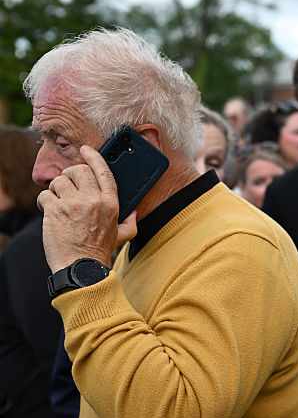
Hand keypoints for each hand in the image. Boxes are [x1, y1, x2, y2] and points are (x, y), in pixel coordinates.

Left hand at [36, 144, 136, 271]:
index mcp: (111, 203)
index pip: (103, 171)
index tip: (86, 149)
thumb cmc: (99, 252)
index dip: (94, 157)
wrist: (81, 267)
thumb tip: (134, 212)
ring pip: (59, 181)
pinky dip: (43, 202)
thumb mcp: (122, 236)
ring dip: (55, 190)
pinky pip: (44, 195)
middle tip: (67, 186)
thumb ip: (131, 222)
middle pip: (78, 170)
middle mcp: (94, 200)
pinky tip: (48, 211)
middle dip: (70, 175)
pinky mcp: (55, 210)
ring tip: (57, 202)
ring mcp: (73, 204)